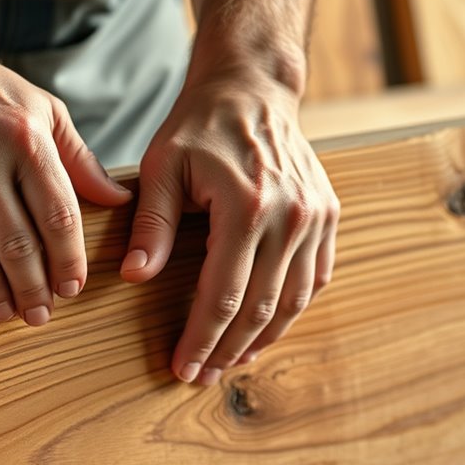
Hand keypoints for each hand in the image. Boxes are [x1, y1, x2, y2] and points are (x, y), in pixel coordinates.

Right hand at [0, 33, 131, 324]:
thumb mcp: (40, 109)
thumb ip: (78, 158)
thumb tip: (118, 200)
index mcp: (26, 138)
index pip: (58, 214)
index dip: (68, 258)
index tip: (73, 287)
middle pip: (17, 242)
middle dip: (34, 288)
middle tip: (41, 316)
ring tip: (6, 313)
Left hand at [123, 64, 339, 384]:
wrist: (253, 89)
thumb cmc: (200, 126)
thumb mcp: (162, 166)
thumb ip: (152, 224)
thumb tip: (135, 275)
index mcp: (247, 206)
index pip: (223, 295)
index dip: (201, 338)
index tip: (182, 367)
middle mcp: (291, 217)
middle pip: (260, 308)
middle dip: (228, 349)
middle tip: (202, 376)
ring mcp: (317, 217)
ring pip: (293, 301)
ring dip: (262, 338)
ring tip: (231, 362)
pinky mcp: (328, 216)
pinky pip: (315, 278)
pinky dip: (290, 310)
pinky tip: (265, 328)